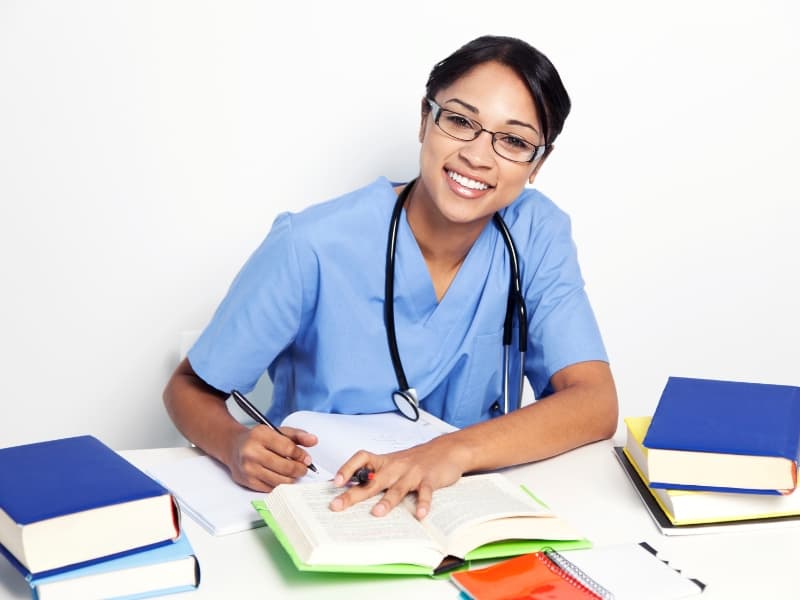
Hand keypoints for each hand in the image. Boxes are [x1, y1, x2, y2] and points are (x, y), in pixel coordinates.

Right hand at [226, 425, 316, 491]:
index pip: (288, 448)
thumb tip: (314, 440)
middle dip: (299, 469)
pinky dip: (280, 484)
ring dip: (292, 479)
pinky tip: (281, 477)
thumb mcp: (277, 431)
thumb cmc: (258, 439)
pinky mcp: (248, 481)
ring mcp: (248, 468)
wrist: (234, 447)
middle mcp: (252, 452)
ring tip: (294, 473)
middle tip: (303, 469)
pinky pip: (271, 488)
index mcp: (260, 435)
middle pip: (285, 467)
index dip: (301, 455)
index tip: (307, 459)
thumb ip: (297, 435)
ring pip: (280, 480)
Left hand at [329, 435, 470, 518]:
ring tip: (376, 513)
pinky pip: (425, 493)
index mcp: (384, 462)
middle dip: (354, 494)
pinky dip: (423, 503)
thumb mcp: (393, 463)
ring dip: (387, 501)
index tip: (336, 481)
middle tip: (338, 505)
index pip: (362, 458)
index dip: (347, 468)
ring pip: (397, 488)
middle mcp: (396, 467)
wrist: (446, 449)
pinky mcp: (429, 480)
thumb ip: (375, 475)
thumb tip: (347, 488)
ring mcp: (412, 473)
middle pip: (372, 481)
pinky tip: (419, 514)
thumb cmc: (415, 460)